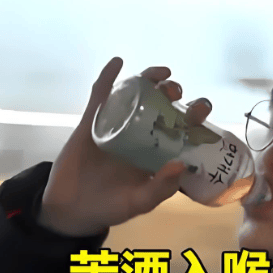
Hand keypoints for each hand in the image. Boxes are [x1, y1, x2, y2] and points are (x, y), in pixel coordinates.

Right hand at [37, 57, 212, 236]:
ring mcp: (116, 126)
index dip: (194, 115)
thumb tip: (181, 163)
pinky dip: (108, 78)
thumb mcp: (139, 202)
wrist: (71, 210)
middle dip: (173, 94)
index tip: (202, 108)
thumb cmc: (111, 207)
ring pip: (135, 95)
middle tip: (176, 92)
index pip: (181, 128)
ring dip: (149, 80)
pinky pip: (100, 97)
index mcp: (158, 151)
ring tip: (160, 75)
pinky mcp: (91, 123)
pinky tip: (117, 63)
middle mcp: (140, 134)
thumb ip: (160, 188)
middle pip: (161, 105)